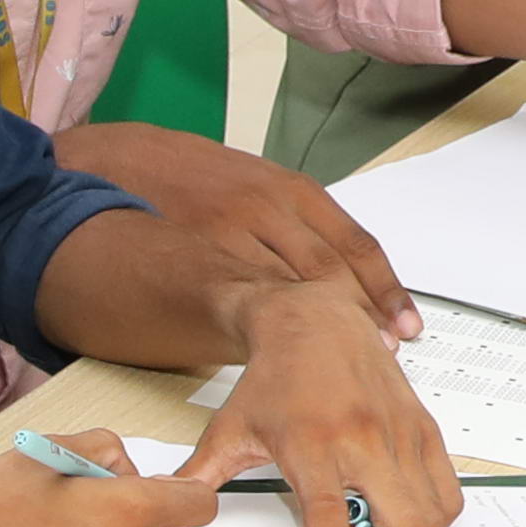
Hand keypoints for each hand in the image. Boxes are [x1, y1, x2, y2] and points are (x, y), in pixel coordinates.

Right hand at [51, 115, 413, 339]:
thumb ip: (294, 230)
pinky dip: (265, 332)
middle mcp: (267, 208)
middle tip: (382, 357)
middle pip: (330, 275)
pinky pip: (240, 301)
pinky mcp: (192, 257)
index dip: (385, 292)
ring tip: (340, 366)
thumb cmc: (193, 178)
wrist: (119, 160)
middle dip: (360, 320)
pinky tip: (278, 355)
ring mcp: (229, 233)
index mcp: (291, 190)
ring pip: (288, 292)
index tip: (406, 329)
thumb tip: (336, 287)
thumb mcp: (254, 188)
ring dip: (316, 331)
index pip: (355, 246)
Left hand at [190, 280, 456, 526]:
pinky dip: (433, 513)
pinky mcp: (423, 427)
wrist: (314, 321)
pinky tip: (403, 507)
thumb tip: (171, 503)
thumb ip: (202, 475)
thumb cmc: (273, 378)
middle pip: (398, 524)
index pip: (329, 520)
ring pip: (431, 513)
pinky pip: (448, 489)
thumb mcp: (229, 430)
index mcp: (311, 444)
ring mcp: (399, 433)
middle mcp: (361, 438)